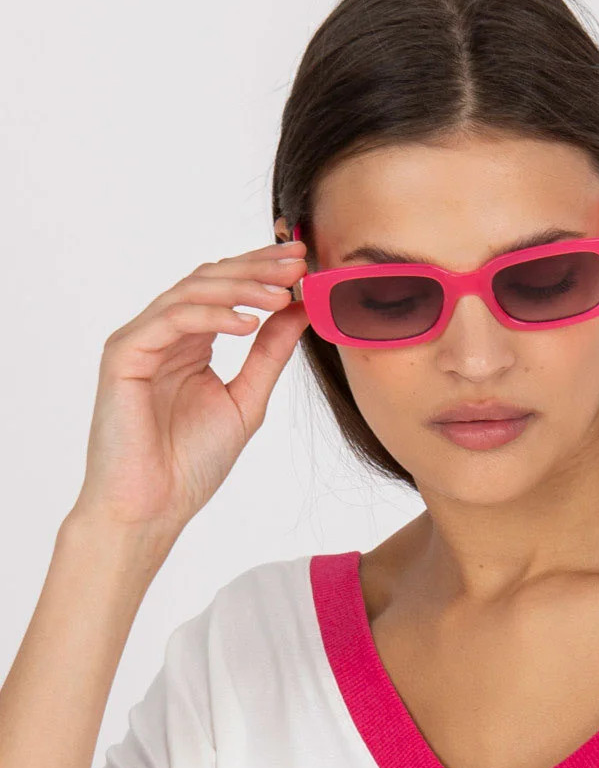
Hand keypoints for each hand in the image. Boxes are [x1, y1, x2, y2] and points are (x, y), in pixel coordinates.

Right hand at [71, 238, 309, 536]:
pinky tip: (248, 322)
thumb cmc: (190, 464)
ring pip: (192, 293)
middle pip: (209, 281)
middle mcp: (163, 334)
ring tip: (282, 292)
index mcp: (189, 342)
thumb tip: (298, 310)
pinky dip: (212, 317)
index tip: (304, 264)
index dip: (263, 272)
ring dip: (240, 287)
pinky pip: (172, 320)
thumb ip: (269, 355)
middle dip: (256, 268)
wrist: (153, 506)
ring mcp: (140, 340)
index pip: (226, 291)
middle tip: (297, 261)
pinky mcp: (125, 354)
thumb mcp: (246, 400)